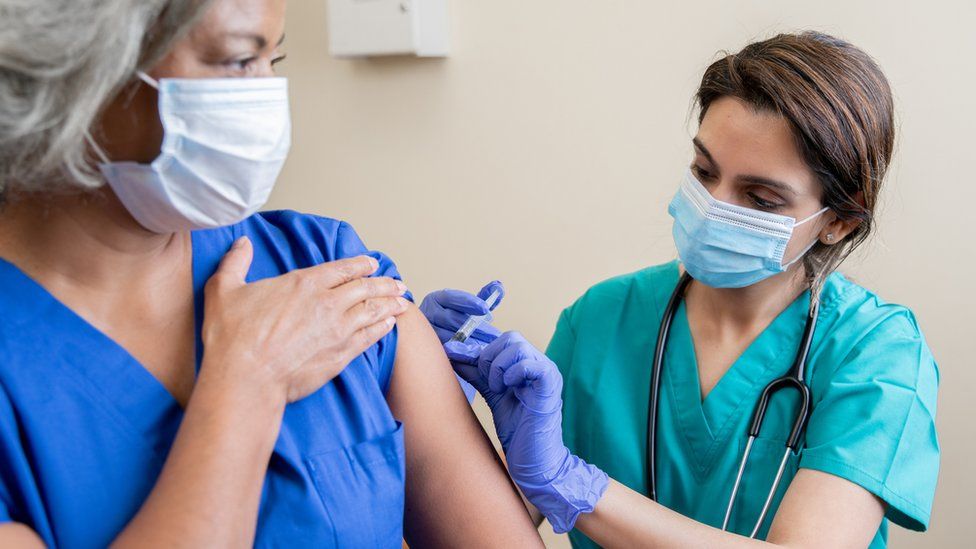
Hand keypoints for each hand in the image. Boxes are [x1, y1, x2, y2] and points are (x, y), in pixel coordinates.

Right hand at [201, 237, 410, 402]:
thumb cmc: (232, 338)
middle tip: (398, 283)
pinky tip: (390, 325)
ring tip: (403, 301)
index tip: (372, 264)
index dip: (360, 265)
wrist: (245, 379)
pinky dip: (382, 328)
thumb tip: (242, 242)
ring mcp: (338, 330)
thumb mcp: (224, 289)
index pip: (341, 269)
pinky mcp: (341, 355)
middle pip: (365, 288)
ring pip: (372, 311)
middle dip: (384, 283)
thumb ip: (236, 262)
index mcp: (303, 283)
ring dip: (390, 304)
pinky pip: (370, 337)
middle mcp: (327, 303)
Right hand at [419, 280, 503, 363]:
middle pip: (452, 319)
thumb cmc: (455, 318)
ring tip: (488, 346)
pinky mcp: (430, 348)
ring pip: (449, 336)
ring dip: (471, 342)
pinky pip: (447, 351)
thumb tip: (498, 286)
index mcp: (437, 299)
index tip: (486, 309)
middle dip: (476, 328)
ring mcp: (427, 332)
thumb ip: (483, 296)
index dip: (469, 302)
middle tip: (494, 335)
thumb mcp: (468, 306)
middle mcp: (429, 313)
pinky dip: (463, 353)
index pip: (451, 297)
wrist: (434, 336)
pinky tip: (477, 357)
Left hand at [453, 331, 608, 533]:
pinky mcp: (550, 384)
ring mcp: (547, 372)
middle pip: (510, 337)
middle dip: (488, 357)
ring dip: (498, 367)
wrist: (534, 461)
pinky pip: (529, 364)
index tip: (452, 353)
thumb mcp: (492, 394)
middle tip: (487, 383)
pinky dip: (511, 374)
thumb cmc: (517, 430)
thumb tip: (453, 352)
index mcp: (528, 364)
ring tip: (498, 389)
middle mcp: (540, 364)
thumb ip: (477, 373)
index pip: (501, 340)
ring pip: (517, 346)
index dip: (476, 347)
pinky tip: (507, 390)